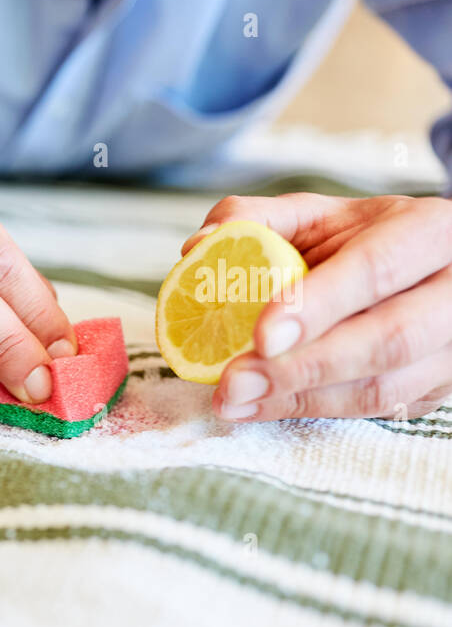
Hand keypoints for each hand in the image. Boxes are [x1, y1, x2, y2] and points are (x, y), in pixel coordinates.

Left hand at [183, 193, 451, 421]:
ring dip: (302, 399)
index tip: (261, 335)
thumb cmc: (358, 240)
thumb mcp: (317, 216)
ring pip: (386, 386)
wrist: (423, 268)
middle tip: (235, 381)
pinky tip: (260, 407)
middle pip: (390, 338)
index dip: (320, 304)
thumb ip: (256, 220)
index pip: (378, 269)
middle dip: (305, 366)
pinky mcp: (438, 388)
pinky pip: (378, 410)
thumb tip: (198, 248)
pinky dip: (313, 411)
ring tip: (234, 401)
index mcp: (429, 231)